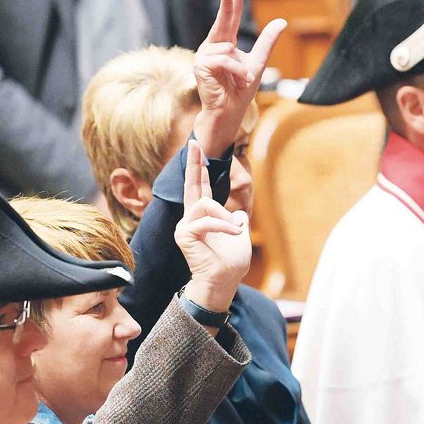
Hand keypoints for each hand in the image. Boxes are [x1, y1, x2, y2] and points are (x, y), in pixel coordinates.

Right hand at [175, 139, 249, 313]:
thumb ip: (236, 222)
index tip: (197, 147)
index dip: (199, 167)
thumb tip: (239, 215)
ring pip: (206, 203)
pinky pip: (206, 220)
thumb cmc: (230, 263)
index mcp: (202, 216)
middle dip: (194, 162)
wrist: (223, 282)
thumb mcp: (238, 236)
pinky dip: (223, 226)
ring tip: (234, 230)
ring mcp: (185, 226)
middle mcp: (190, 218)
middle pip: (192, 184)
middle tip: (194, 141)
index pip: (199, 186)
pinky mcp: (184, 234)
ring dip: (224, 216)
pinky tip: (233, 234)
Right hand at [191, 0, 285, 156]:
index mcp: (224, 42)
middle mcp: (212, 45)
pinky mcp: (201, 65)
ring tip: (241, 80)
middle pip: (223, 19)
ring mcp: (204, 54)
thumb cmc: (241, 89)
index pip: (230, 15)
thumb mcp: (258, 62)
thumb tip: (281, 21)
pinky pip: (224, 60)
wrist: (230, 111)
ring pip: (228, 48)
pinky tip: (238, 80)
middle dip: (227, 2)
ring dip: (241, 66)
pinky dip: (236, 71)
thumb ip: (267, 41)